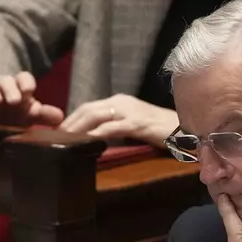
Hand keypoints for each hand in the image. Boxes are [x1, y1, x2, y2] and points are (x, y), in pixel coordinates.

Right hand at [0, 71, 63, 125]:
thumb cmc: (15, 119)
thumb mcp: (31, 118)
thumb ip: (45, 116)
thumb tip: (60, 116)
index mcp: (20, 90)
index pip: (24, 78)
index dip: (26, 82)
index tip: (29, 90)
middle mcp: (4, 88)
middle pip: (6, 80)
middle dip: (10, 88)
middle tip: (15, 101)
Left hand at [58, 94, 177, 145]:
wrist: (185, 129)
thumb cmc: (163, 129)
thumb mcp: (136, 124)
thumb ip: (118, 125)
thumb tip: (99, 135)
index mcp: (121, 100)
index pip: (90, 106)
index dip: (73, 117)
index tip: (61, 130)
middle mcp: (122, 101)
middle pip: (88, 108)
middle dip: (70, 122)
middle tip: (56, 136)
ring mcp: (129, 111)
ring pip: (96, 115)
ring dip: (78, 127)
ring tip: (66, 139)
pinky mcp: (136, 123)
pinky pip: (111, 127)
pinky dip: (96, 134)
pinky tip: (87, 141)